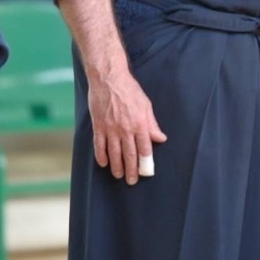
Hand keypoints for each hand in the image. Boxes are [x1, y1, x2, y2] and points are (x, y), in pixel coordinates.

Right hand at [87, 69, 166, 184]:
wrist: (108, 78)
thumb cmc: (129, 89)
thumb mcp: (146, 105)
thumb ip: (152, 124)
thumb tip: (160, 138)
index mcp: (140, 124)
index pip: (144, 149)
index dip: (145, 163)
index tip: (146, 172)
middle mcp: (125, 129)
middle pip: (129, 155)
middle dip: (131, 170)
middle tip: (132, 181)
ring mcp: (110, 129)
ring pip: (114, 154)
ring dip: (117, 167)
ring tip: (118, 175)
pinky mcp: (98, 126)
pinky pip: (100, 146)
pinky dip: (101, 156)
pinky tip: (104, 163)